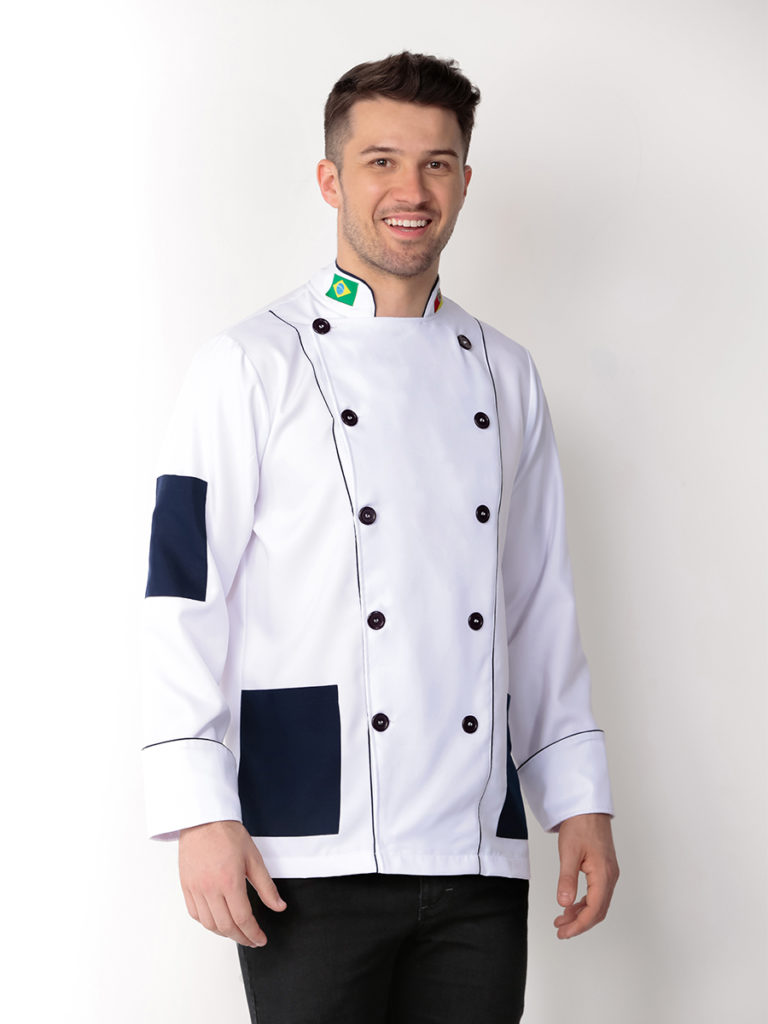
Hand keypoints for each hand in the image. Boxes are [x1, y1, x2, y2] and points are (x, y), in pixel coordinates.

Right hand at [178, 819, 285, 946]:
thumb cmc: (228, 834)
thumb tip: (279, 906)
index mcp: (229, 881)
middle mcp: (210, 888)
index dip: (253, 933)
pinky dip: (207, 923)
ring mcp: (195, 889)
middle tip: (252, 940)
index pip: (243, 919)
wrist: (203, 819)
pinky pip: (195, 914)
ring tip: (237, 933)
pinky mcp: (186, 886)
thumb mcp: (254, 858)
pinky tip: (217, 921)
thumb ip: (266, 886)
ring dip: (224, 933)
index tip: (260, 939)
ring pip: (209, 924)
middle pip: (226, 926)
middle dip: (241, 938)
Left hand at [553, 812, 618, 938]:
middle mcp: (610, 876)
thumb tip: (564, 903)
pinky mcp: (603, 869)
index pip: (594, 910)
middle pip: (598, 911)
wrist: (587, 808)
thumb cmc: (580, 825)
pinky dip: (584, 903)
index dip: (579, 925)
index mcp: (603, 875)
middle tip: (561, 930)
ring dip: (581, 914)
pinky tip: (571, 904)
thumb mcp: (568, 853)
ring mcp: (608, 873)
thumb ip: (567, 880)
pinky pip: (597, 893)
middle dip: (580, 923)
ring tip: (562, 919)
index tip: (564, 932)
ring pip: (598, 903)